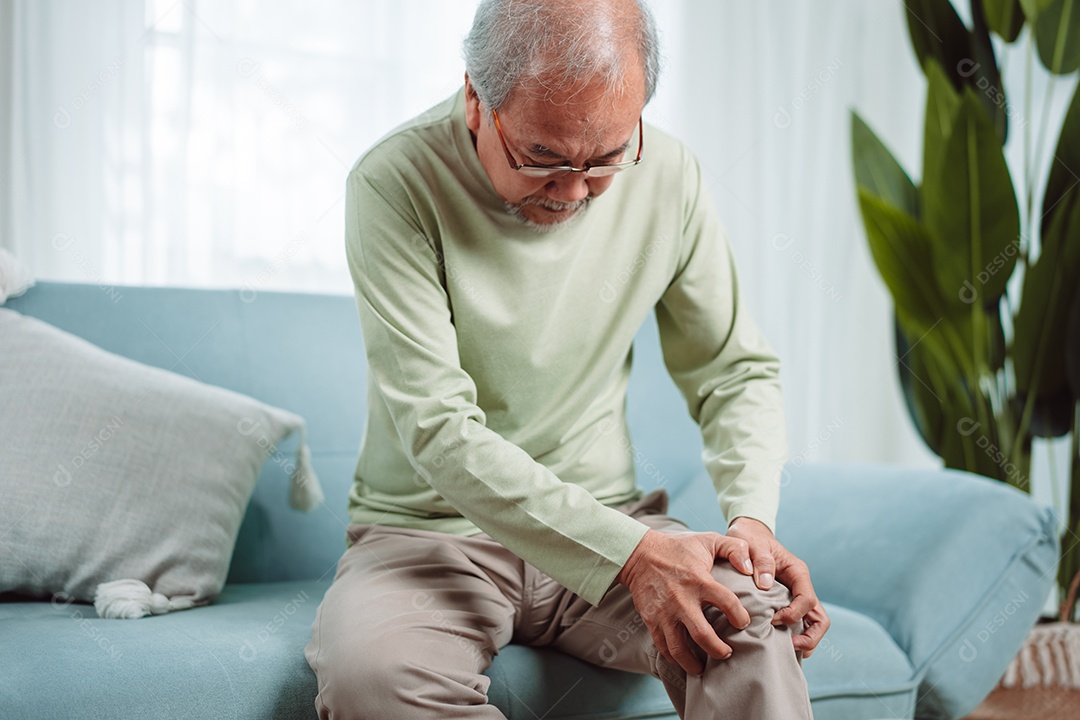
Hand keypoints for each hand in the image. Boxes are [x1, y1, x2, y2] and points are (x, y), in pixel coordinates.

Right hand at [616, 528, 754, 675]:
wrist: (640, 554)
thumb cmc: (678, 548)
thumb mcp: (708, 540)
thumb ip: (734, 548)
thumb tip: (751, 569)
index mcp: (699, 580)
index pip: (727, 603)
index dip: (740, 617)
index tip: (744, 623)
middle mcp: (681, 599)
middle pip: (703, 635)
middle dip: (719, 650)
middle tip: (727, 653)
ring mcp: (665, 612)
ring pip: (680, 648)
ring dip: (694, 663)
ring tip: (703, 668)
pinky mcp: (651, 620)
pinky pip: (663, 647)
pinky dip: (674, 659)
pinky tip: (684, 661)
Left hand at [726, 517, 829, 657]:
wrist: (747, 535)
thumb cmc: (749, 539)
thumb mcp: (751, 544)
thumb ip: (760, 561)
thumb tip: (765, 584)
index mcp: (797, 572)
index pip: (807, 600)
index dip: (793, 614)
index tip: (773, 619)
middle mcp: (801, 586)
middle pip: (820, 618)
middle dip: (810, 636)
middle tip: (790, 647)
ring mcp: (796, 596)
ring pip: (813, 624)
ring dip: (805, 640)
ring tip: (788, 651)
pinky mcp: (787, 602)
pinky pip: (799, 623)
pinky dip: (794, 636)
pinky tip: (779, 645)